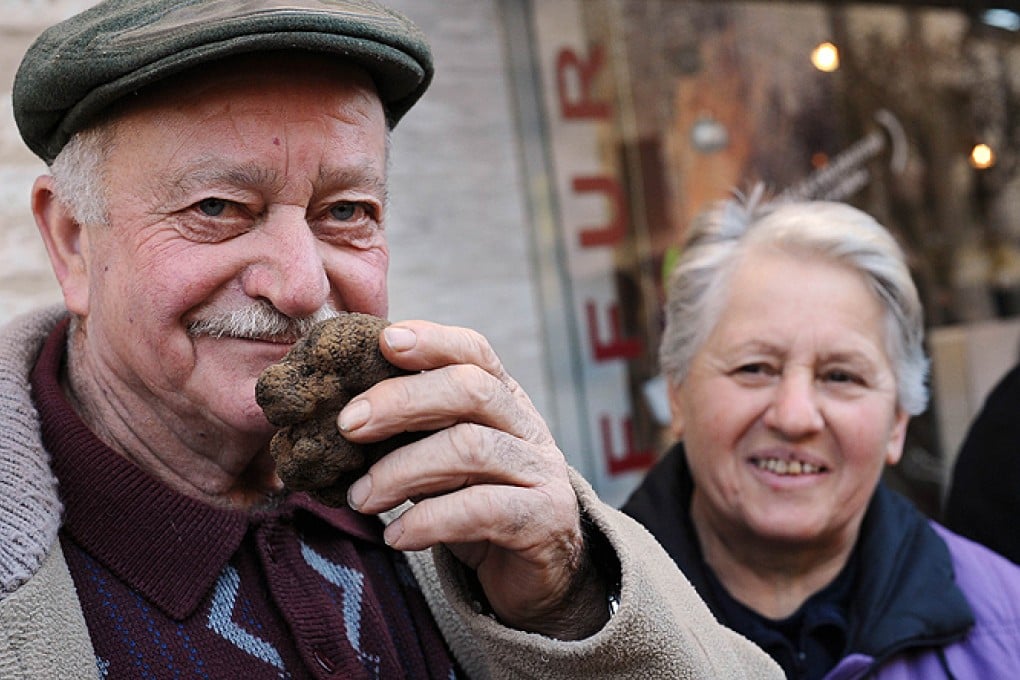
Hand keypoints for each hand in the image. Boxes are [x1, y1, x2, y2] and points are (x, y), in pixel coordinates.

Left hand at [338, 320, 607, 638]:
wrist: (533, 576)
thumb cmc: (474, 505)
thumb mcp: (442, 459)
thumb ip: (410, 431)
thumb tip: (340, 413)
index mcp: (503, 400)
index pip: (474, 353)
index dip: (432, 341)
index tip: (382, 342)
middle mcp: (527, 427)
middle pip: (471, 390)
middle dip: (402, 401)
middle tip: (347, 425)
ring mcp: (541, 471)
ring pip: (471, 448)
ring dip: (402, 470)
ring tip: (361, 498)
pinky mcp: (544, 519)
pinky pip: (482, 509)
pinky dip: (430, 520)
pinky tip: (397, 536)